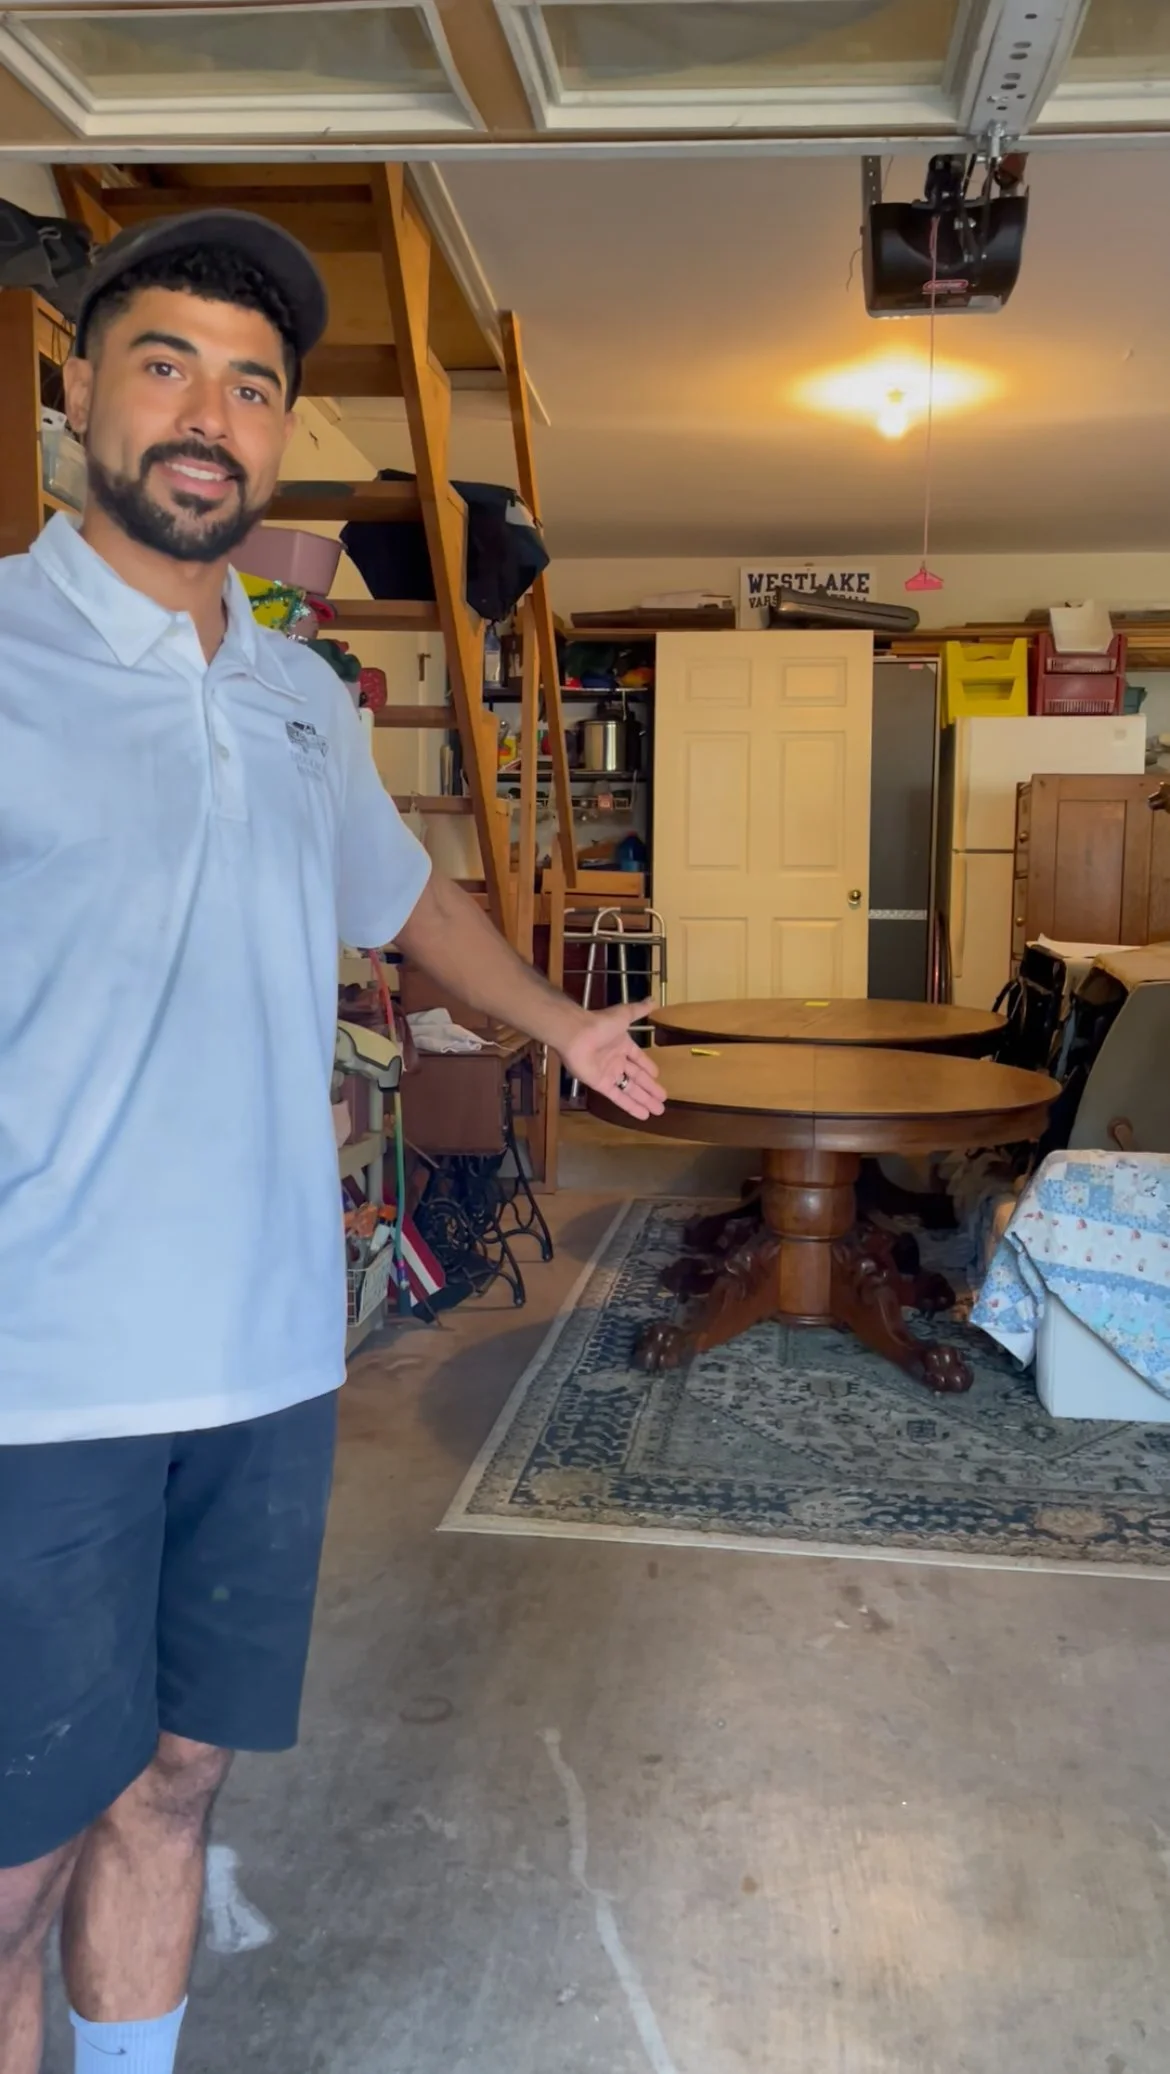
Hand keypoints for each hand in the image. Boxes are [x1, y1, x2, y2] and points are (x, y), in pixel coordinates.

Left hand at [560, 1000, 665, 1121]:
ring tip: (658, 1111)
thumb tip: (653, 1000)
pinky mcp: (601, 1085)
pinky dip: (630, 1107)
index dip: (648, 1067)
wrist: (577, 1034)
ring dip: (644, 1100)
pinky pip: (618, 1097)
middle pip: (637, 1078)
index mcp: (622, 1045)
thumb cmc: (600, 1024)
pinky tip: (643, 1115)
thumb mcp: (624, 1015)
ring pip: (630, 1090)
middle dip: (650, 1089)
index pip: (638, 1059)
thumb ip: (638, 1010)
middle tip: (663, 1099)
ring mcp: (609, 1074)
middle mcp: (616, 1061)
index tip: (657, 1076)